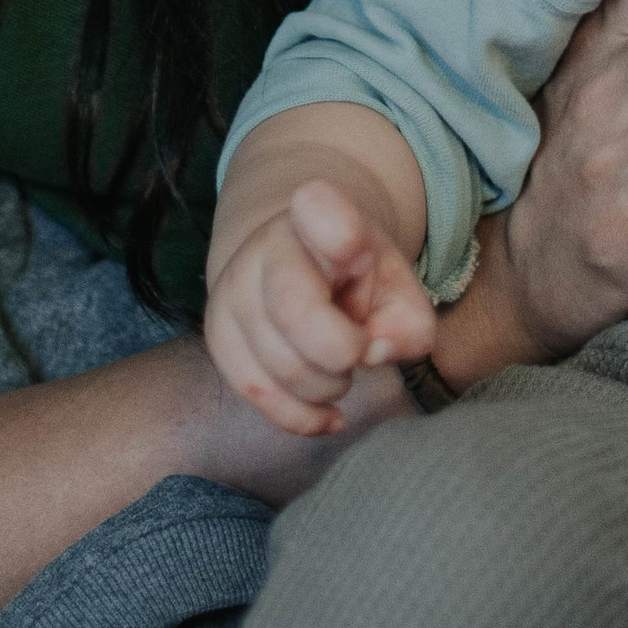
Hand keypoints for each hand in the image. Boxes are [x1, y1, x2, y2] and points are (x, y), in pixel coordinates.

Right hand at [204, 179, 436, 438]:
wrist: (297, 263)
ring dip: (328, 386)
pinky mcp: (219, 336)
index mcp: (317, 213)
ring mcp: (233, 290)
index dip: (341, 235)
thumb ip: (408, 321)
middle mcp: (264, 246)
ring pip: (281, 367)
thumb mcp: (398, 284)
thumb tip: (376, 354)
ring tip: (341, 368)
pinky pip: (259, 396)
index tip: (359, 253)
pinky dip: (302, 417)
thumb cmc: (357, 277)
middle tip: (360, 347)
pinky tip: (328, 414)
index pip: (318, 210)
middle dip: (344, 352)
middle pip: (297, 312)